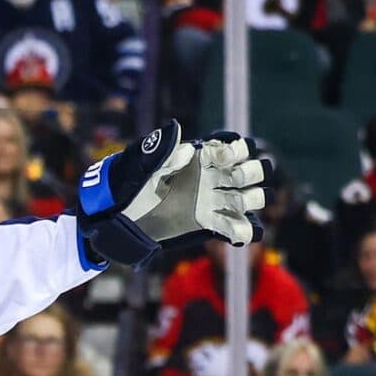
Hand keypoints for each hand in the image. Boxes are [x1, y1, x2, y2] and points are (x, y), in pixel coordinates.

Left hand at [77, 121, 271, 267]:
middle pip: (255, 170)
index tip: (218, 157)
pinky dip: (243, 231)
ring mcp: (215, 201)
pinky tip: (236, 234)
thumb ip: (163, 152)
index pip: (237, 147)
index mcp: (203, 158)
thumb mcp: (142, 166)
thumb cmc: (130, 186)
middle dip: (250, 173)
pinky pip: (237, 227)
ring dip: (250, 199)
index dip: (236, 150)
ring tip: (230, 204)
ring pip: (253, 198)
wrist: (121, 218)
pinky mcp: (210, 223)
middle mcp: (215, 177)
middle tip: (231, 179)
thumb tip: (184, 140)